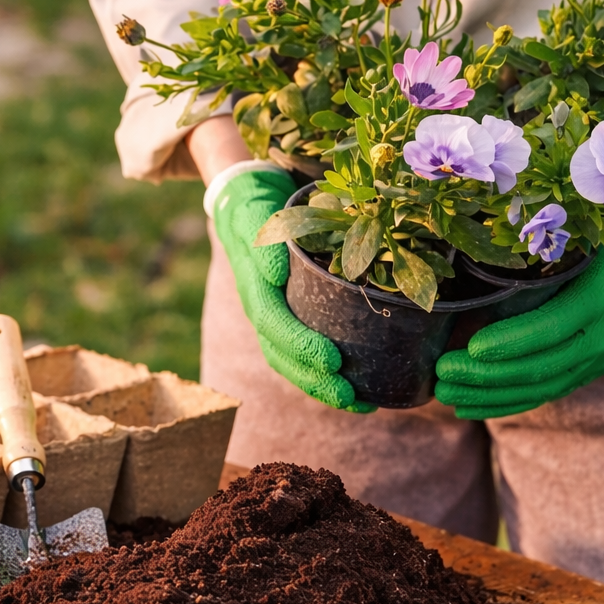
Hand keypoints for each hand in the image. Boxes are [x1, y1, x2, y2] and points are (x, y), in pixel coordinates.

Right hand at [212, 168, 371, 410]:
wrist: (243, 200)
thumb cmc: (255, 206)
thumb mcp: (256, 213)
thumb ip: (264, 242)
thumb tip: (276, 274)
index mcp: (254, 285)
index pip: (272, 323)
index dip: (300, 345)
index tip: (332, 360)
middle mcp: (261, 307)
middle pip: (280, 354)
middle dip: (314, 379)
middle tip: (350, 395)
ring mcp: (273, 315)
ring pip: (290, 362)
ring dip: (322, 387)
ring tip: (359, 403)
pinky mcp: (289, 317)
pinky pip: (301, 355)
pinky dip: (326, 377)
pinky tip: (360, 391)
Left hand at [434, 219, 603, 417]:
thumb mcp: (589, 238)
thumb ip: (548, 252)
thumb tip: (485, 254)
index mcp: (601, 297)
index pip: (550, 328)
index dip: (508, 343)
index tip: (467, 349)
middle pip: (540, 367)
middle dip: (486, 377)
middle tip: (442, 376)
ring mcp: (602, 357)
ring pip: (542, 387)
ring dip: (491, 397)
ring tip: (448, 396)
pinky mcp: (596, 367)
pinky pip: (550, 391)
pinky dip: (511, 402)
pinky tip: (475, 407)